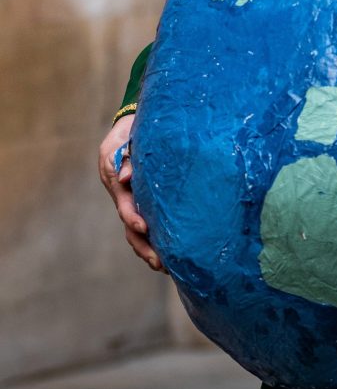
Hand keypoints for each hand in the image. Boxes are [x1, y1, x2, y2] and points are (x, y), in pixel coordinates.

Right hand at [97, 114, 165, 272]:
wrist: (135, 121)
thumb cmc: (134, 126)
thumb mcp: (126, 134)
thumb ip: (127, 154)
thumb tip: (126, 177)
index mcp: (115, 176)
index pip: (124, 202)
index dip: (133, 217)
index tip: (144, 228)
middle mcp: (121, 191)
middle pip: (129, 224)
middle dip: (143, 245)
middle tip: (160, 262)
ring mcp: (131, 197)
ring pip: (136, 230)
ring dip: (148, 248)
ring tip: (165, 267)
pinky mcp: (143, 199)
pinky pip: (146, 223)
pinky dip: (154, 239)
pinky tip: (169, 254)